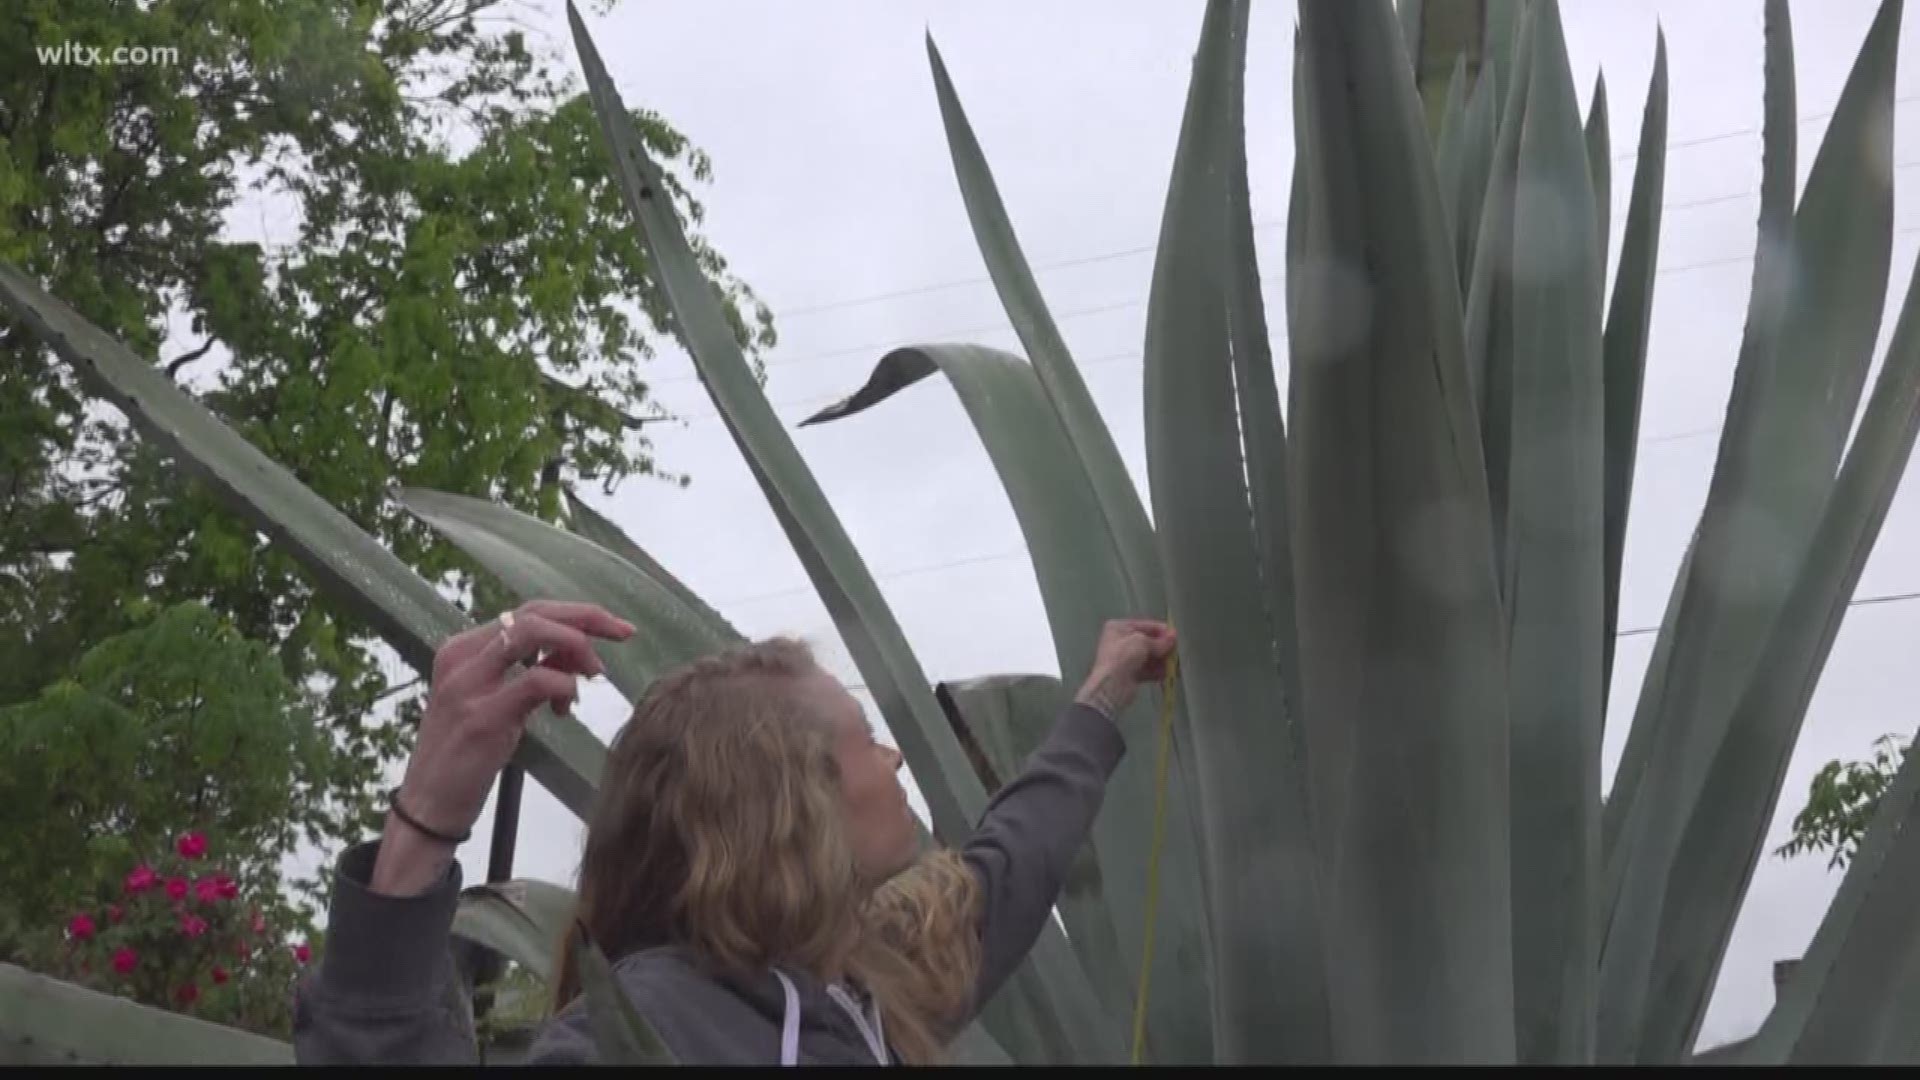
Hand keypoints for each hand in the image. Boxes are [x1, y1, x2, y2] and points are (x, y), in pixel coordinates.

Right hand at [371, 600, 633, 896]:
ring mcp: (467, 685)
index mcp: (463, 649)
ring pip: (533, 631)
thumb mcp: (498, 702)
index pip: (528, 611)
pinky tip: (567, 707)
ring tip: (594, 675)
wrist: (428, 805)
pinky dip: (565, 686)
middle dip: (587, 618)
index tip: (615, 627)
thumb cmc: (466, 755)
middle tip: (625, 633)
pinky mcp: (480, 716)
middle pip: (534, 612)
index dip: (577, 613)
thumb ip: (532, 672)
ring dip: (577, 647)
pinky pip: (535, 680)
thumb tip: (578, 651)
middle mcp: (461, 657)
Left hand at [1074, 619, 1177, 719]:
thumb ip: (1159, 640)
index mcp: (1119, 628)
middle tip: (1177, 652)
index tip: (1176, 636)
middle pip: (1148, 642)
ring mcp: (1125, 659)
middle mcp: (1121, 641)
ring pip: (1149, 657)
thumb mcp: (1142, 641)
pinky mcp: (1131, 674)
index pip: (1145, 625)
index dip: (1161, 630)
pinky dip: (1158, 671)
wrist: (1112, 685)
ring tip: (1175, 664)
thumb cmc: (1124, 656)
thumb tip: (1173, 637)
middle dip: (1163, 647)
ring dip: (1163, 660)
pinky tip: (1168, 673)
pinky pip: (1148, 669)